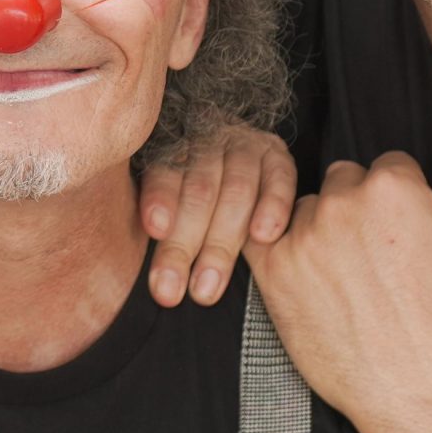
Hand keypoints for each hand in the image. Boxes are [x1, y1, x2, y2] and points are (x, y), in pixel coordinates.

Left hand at [142, 122, 299, 307]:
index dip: (160, 200)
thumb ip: (162, 229)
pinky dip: (273, 207)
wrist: (238, 164)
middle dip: (184, 244)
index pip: (163, 173)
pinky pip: (279, 181)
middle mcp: (208, 141)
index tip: (156, 230)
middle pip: (199, 190)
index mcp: (172, 149)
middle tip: (171, 290)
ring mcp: (245, 146)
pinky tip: (264, 236)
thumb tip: (152, 278)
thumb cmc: (196, 202)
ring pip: (236, 190)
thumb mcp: (170, 206)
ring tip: (208, 285)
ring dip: (222, 242)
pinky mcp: (278, 157)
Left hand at [247, 150, 431, 432]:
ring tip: (345, 278)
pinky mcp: (273, 271)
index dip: (401, 199)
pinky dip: (277, 247)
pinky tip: (300, 273)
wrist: (420, 394)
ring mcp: (303, 236)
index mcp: (394, 187)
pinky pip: (261, 236)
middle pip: (343, 181)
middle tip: (374, 257)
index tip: (403, 233)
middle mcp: (343, 202)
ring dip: (320, 230)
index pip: (388, 166)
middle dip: (358, 208)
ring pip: (307, 210)